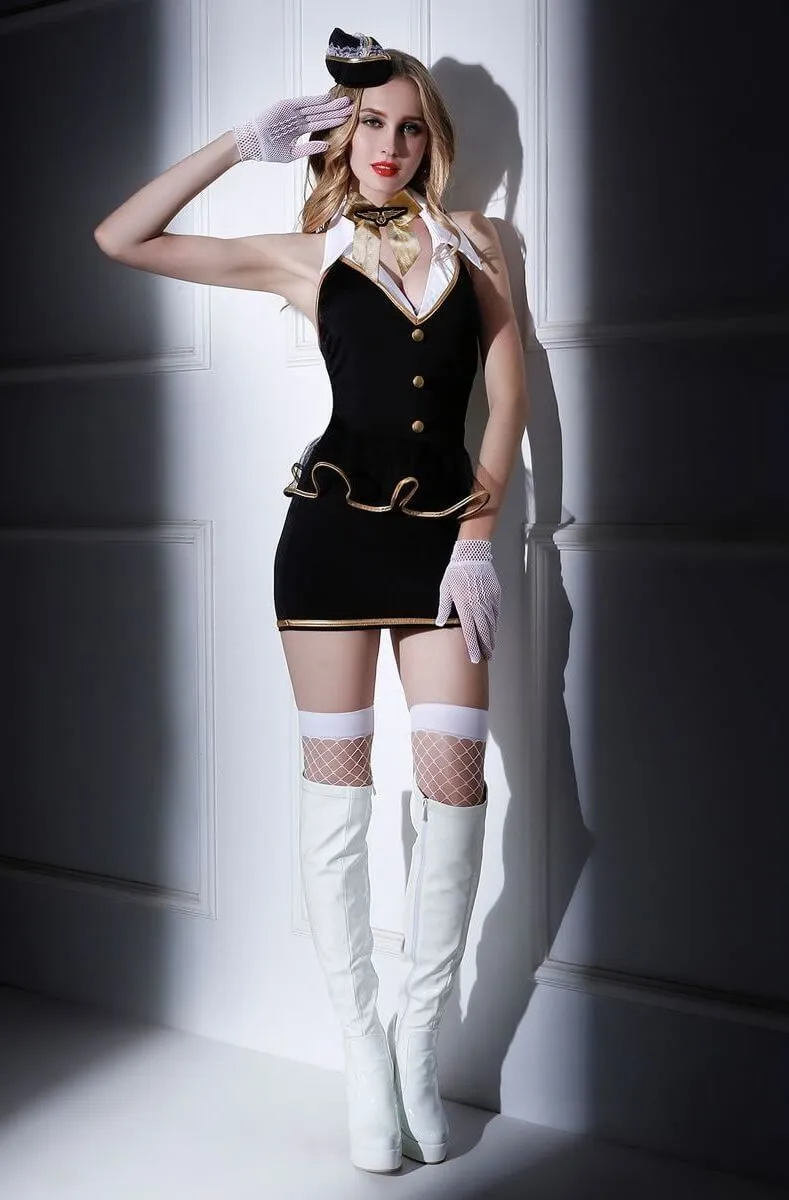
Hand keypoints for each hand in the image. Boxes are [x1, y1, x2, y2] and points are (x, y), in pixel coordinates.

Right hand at [233, 92, 351, 162]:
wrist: (250, 144)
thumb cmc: (266, 150)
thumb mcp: (291, 154)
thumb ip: (308, 148)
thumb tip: (327, 146)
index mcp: (299, 128)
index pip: (321, 123)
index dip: (335, 120)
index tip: (349, 119)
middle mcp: (297, 118)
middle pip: (321, 113)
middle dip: (337, 111)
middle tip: (353, 107)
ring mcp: (292, 111)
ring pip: (315, 107)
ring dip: (330, 105)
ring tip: (345, 103)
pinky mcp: (285, 106)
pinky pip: (303, 103)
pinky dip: (315, 101)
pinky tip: (328, 99)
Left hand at [435, 539, 500, 663]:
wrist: (472, 555)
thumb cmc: (456, 572)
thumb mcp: (445, 590)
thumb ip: (444, 608)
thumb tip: (440, 623)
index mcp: (465, 607)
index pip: (470, 634)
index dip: (473, 648)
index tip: (474, 659)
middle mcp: (479, 606)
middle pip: (484, 633)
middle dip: (485, 647)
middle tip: (486, 658)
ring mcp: (489, 601)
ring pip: (492, 624)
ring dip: (491, 638)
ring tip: (490, 648)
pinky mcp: (495, 595)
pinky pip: (496, 613)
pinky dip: (495, 623)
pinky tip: (494, 630)